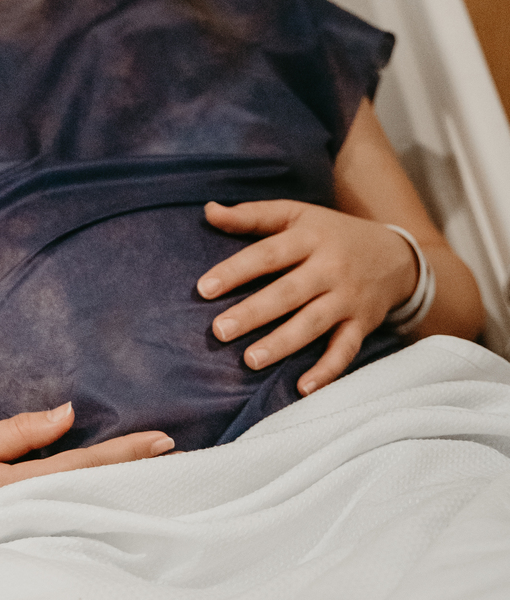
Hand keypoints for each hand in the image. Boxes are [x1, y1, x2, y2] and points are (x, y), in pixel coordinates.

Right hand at [0, 403, 173, 535]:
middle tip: (185, 461)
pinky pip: (81, 529)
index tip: (163, 441)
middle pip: (102, 494)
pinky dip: (108, 514)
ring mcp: (39, 539)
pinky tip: (131, 506)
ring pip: (96, 515)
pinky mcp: (38, 550)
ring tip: (169, 480)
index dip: (126, 454)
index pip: (86, 467)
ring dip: (131, 497)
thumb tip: (69, 412)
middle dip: (141, 477)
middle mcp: (36, 517)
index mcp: (19, 489)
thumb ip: (20, 432)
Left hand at [197, 199, 418, 393]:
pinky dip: (327, 371)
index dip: (236, 271)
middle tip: (220, 330)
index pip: (268, 254)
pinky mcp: (362, 324)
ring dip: (282, 344)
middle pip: (289, 292)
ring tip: (250, 360)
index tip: (203, 288)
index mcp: (309, 238)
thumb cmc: (331, 234)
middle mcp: (330, 268)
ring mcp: (348, 298)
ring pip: (313, 323)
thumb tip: (209, 211)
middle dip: (254, 312)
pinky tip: (303, 388)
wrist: (396, 255)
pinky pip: (345, 350)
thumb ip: (252, 216)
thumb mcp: (296, 214)